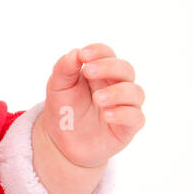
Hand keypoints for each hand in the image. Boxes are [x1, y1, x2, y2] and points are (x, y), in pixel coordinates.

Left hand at [39, 43, 145, 169]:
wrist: (61, 141)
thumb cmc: (64, 109)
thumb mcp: (57, 87)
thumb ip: (64, 69)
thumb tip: (75, 53)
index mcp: (100, 72)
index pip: (107, 54)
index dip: (99, 52)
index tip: (83, 55)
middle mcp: (116, 86)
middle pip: (125, 69)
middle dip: (109, 67)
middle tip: (88, 72)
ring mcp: (124, 106)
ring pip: (135, 93)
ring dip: (118, 92)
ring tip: (97, 99)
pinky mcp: (127, 127)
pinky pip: (136, 118)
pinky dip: (123, 114)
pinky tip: (106, 115)